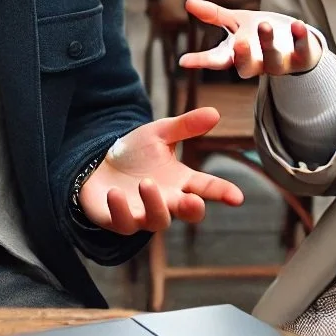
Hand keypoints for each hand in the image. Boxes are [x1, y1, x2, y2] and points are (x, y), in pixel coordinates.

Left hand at [78, 108, 245, 234]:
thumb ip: (185, 126)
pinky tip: (115, 193)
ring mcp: (144, 214)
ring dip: (154, 204)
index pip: (206, 187)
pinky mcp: (119, 220)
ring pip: (157, 221)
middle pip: (187, 212)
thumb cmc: (134, 153)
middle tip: (193, 201)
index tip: (237, 197)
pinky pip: (124, 223)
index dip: (222, 192)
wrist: (98, 164)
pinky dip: (120, 210)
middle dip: (193, 209)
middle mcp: (167, 201)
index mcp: (180, 181)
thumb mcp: (159, 134)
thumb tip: (215, 113)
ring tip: (146, 183)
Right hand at [178, 0, 320, 77]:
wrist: (295, 44)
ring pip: (273, 61)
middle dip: (243, 56)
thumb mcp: (236, 23)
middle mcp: (257, 64)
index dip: (200, 61)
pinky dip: (301, 38)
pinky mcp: (302, 58)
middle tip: (239, 42)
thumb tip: (187, 3)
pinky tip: (298, 24)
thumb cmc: (258, 34)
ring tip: (264, 25)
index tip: (183, 61)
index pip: (216, 61)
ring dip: (268, 43)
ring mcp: (280, 63)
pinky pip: (303, 52)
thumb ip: (214, 15)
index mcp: (238, 56)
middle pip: (246, 67)